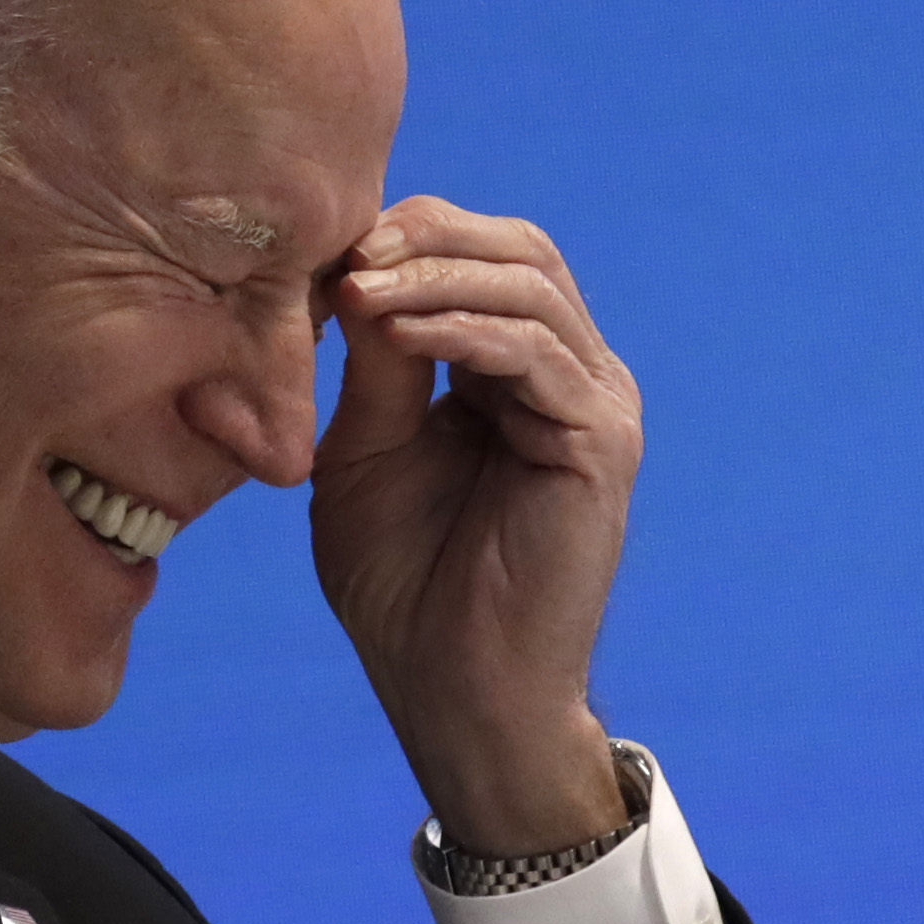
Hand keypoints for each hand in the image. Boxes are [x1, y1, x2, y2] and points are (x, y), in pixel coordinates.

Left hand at [311, 196, 642, 856]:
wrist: (449, 687)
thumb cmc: (403, 583)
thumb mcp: (363, 451)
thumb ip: (375, 364)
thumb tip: (354, 268)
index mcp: (514, 370)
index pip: (481, 255)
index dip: (409, 235)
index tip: (323, 248)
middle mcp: (568, 375)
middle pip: (520, 249)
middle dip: (429, 235)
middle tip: (346, 249)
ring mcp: (595, 404)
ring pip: (531, 285)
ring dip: (436, 274)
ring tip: (358, 288)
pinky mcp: (600, 442)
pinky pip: (537, 351)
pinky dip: (463, 325)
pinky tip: (398, 327)